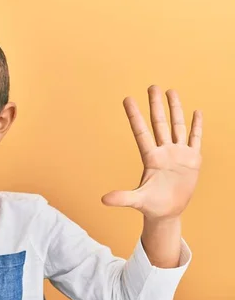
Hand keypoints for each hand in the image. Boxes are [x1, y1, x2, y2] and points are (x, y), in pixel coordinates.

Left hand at [102, 85, 202, 220]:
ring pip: (177, 126)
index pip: (141, 132)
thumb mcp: (137, 200)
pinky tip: (196, 112)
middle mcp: (164, 152)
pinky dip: (196, 126)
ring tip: (171, 91)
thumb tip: (103, 200)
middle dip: (156, 105)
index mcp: (150, 158)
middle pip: (159, 123)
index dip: (135, 115)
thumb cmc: (151, 206)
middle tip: (152, 86)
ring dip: (175, 109)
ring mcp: (178, 154)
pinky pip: (195, 139)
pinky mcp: (192, 160)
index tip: (127, 99)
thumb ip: (123, 198)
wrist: (168, 212)